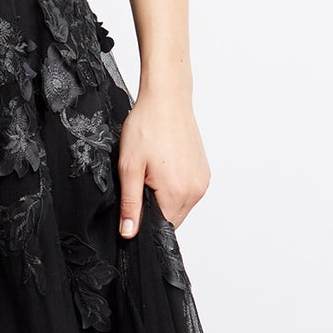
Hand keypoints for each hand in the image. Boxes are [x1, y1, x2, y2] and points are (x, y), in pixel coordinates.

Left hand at [116, 88, 209, 237]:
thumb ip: (131, 204)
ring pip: (180, 206)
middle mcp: (195, 191)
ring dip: (164, 197)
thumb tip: (129, 232)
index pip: (161, 227)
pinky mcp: (204, 172)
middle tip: (141, 180)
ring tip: (153, 170)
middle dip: (154, 208)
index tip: (133, 203)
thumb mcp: (129, 168)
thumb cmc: (147, 126)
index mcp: (177, 193)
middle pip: (172, 218)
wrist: (167, 100)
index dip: (143, 221)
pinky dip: (175, 186)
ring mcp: (202, 181)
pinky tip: (164, 166)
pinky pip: (187, 192)